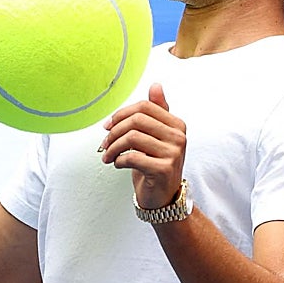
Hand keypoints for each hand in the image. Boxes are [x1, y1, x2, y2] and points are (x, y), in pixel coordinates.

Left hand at [100, 83, 186, 209]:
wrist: (162, 197)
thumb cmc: (155, 164)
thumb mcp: (156, 136)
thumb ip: (157, 112)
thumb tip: (156, 85)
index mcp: (177, 124)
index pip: (145, 107)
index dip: (121, 114)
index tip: (108, 126)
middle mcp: (179, 137)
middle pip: (137, 120)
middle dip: (114, 131)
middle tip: (104, 143)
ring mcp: (173, 153)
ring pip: (132, 138)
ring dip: (113, 147)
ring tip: (108, 155)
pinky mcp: (163, 169)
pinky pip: (132, 157)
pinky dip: (118, 161)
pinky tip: (117, 165)